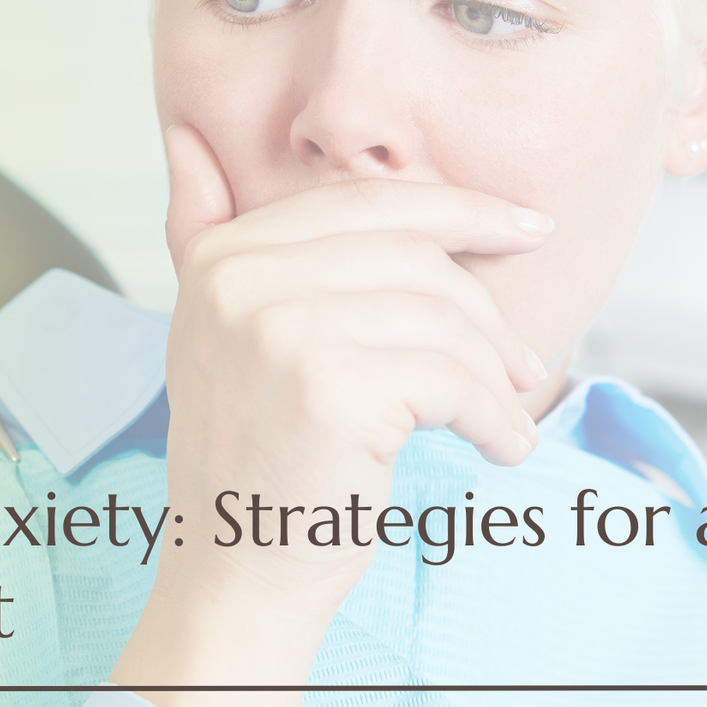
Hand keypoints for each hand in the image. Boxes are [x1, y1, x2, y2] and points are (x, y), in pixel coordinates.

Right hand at [109, 125, 551, 706]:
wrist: (237, 568)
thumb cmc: (249, 453)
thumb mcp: (211, 328)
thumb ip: (201, 232)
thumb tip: (182, 137)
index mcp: (221, 256)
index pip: (366, 205)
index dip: (458, 211)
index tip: (525, 228)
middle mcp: (238, 281)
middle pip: (413, 256)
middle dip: (484, 308)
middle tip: (520, 358)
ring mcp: (278, 331)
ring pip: (441, 317)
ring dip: (494, 372)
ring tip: (507, 408)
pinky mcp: (330, 388)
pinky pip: (451, 378)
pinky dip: (493, 416)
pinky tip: (499, 444)